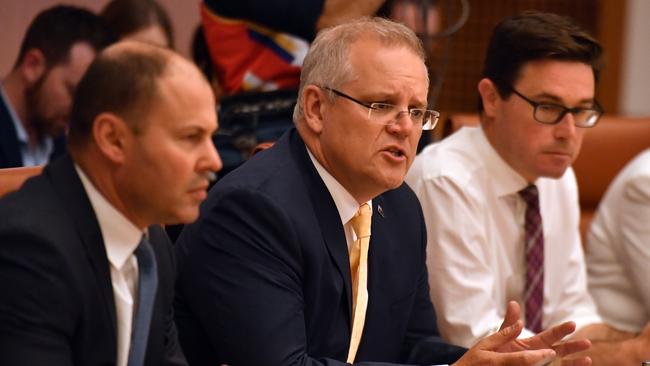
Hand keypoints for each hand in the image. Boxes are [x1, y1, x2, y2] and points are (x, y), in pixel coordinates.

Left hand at [453, 301, 591, 365]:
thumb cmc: (495, 355)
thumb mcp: (501, 338)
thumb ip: (509, 324)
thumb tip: (513, 303)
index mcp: (534, 344)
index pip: (551, 335)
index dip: (561, 330)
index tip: (573, 324)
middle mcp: (542, 356)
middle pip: (561, 350)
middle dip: (573, 346)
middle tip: (586, 342)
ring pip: (562, 364)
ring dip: (575, 362)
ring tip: (588, 359)